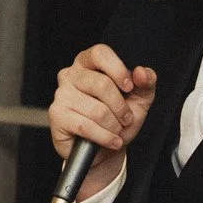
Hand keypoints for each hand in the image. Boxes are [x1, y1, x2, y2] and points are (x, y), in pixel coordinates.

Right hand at [48, 45, 157, 199]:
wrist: (105, 149)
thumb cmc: (118, 119)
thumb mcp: (139, 99)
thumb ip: (146, 83)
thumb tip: (142, 72)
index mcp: (89, 63)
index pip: (100, 53)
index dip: (118, 70)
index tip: (129, 87)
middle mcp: (71, 74)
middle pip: (102, 84)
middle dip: (121, 108)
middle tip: (126, 119)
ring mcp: (61, 94)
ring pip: (97, 109)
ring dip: (114, 126)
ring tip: (115, 131)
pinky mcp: (57, 115)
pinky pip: (86, 126)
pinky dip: (104, 137)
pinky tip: (110, 141)